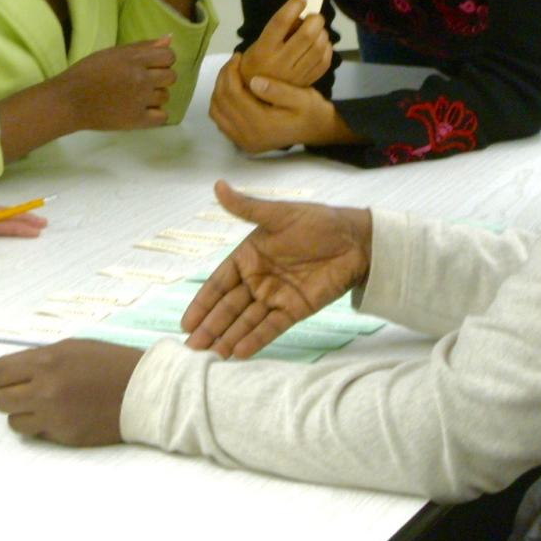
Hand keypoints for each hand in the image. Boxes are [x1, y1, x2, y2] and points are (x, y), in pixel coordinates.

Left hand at [0, 340, 143, 446]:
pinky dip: (42, 426)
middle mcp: (45, 388)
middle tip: (22, 393)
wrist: (143, 390)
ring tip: (40, 407)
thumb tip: (17, 371)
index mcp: (47, 360)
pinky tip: (58, 416)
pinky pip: (37, 433)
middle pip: (1, 400)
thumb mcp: (74, 348)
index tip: (3, 379)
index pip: (0, 372)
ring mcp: (54, 415)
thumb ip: (43, 359)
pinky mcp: (64, 436)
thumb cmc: (110, 362)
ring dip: (22, 414)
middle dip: (8, 395)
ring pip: (14, 421)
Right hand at [56, 37, 176, 130]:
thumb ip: (142, 46)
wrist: (69, 101)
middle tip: (141, 82)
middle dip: (160, 78)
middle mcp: (141, 79)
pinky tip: (142, 110)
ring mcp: (140, 100)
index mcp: (134, 59)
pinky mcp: (137, 120)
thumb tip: (169, 39)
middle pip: (171, 76)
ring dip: (154, 96)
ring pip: (165, 96)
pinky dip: (154, 114)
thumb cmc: (87, 73)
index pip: (169, 56)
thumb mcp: (113, 53)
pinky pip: (162, 117)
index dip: (162, 60)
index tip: (150, 65)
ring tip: (136, 97)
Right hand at [182, 181, 371, 357]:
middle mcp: (257, 280)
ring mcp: (276, 297)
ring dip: (229, 337)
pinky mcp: (295, 310)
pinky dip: (256, 339)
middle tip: (192, 348)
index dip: (202, 303)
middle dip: (210, 327)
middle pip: (228, 307)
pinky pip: (271, 327)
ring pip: (246, 321)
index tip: (185, 323)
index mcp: (249, 257)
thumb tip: (217, 185)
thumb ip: (247, 208)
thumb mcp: (279, 214)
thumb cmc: (316, 222)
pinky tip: (240, 353)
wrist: (355, 240)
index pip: (219, 283)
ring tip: (212, 356)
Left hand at [209, 53, 351, 152]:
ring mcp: (244, 142)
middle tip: (232, 62)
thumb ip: (278, 90)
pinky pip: (221, 121)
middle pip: (221, 103)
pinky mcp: (243, 142)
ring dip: (219, 91)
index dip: (230, 72)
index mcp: (262, 124)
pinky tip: (232, 90)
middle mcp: (248, 136)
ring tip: (230, 74)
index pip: (233, 94)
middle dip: (223, 78)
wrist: (318, 131)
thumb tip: (253, 81)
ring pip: (216, 112)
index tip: (238, 56)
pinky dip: (221, 104)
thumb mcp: (302, 97)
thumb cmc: (311, 110)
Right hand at [239, 0, 332, 88]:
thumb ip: (277, 32)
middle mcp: (279, 62)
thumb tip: (300, 16)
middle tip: (315, 16)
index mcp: (262, 50)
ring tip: (319, 30)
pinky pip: (324, 62)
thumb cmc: (255, 64)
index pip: (280, 23)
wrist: (256, 98)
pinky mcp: (306, 83)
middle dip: (315, 20)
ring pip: (318, 48)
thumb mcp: (257, 45)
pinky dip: (327, 49)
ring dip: (323, 34)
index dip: (293, 7)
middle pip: (306, 35)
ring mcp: (295, 75)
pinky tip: (323, 44)